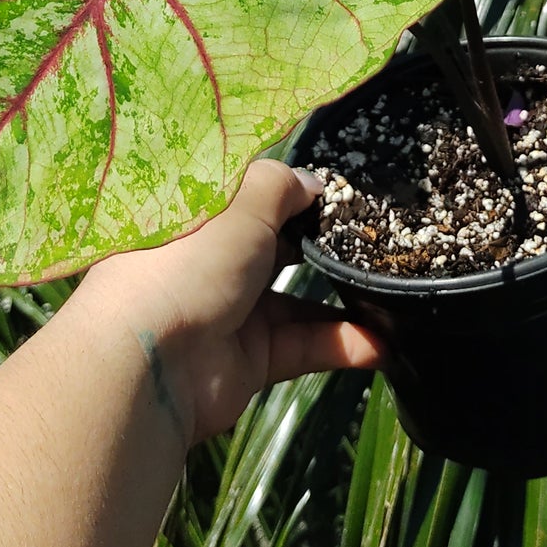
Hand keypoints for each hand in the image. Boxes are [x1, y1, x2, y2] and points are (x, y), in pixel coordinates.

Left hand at [72, 161, 383, 447]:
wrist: (151, 363)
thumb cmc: (189, 262)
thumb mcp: (240, 202)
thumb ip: (282, 185)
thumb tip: (313, 184)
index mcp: (200, 215)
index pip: (251, 194)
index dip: (295, 190)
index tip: (344, 190)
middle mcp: (213, 259)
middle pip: (279, 245)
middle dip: (325, 242)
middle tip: (378, 237)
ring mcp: (232, 310)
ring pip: (299, 299)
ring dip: (345, 298)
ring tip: (394, 292)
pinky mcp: (251, 358)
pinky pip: (304, 345)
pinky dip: (341, 344)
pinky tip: (381, 342)